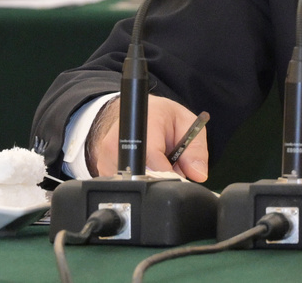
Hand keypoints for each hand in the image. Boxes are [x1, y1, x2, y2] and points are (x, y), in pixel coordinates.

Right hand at [87, 95, 209, 182]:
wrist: (136, 114)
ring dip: (150, 181)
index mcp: (143, 122)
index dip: (167, 172)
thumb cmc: (162, 118)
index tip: (178, 177)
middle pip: (140, 173)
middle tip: (171, 167)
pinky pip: (124, 186)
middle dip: (160, 178)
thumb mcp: (187, 124)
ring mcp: (107, 155)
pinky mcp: (102, 169)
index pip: (151, 154)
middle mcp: (119, 139)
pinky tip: (144, 169)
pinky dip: (138, 183)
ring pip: (132, 183)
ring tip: (157, 164)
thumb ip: (196, 148)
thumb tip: (198, 173)